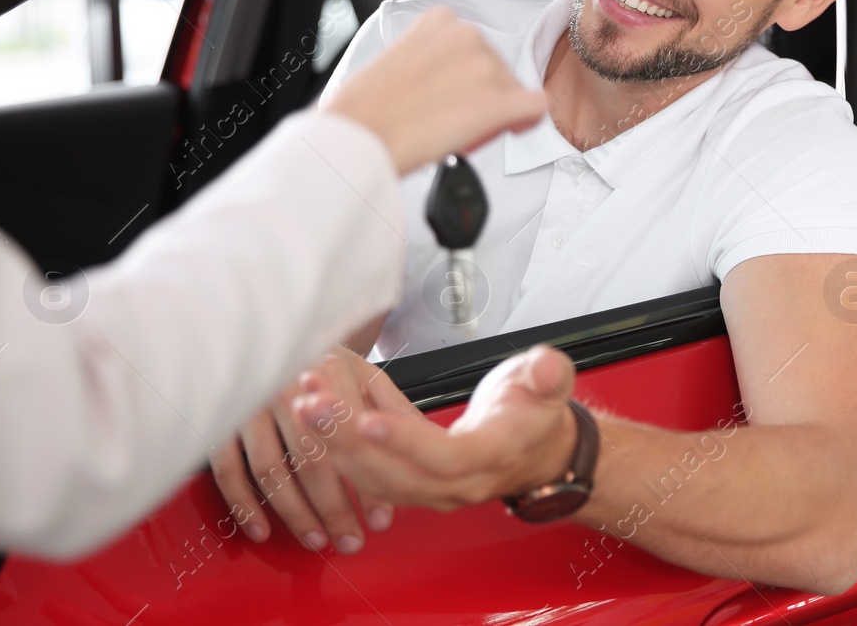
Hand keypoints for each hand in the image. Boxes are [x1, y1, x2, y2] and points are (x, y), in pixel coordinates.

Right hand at [209, 346, 417, 552]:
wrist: (264, 331)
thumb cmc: (319, 358)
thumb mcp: (360, 370)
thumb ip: (390, 406)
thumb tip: (422, 441)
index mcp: (328, 372)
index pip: (352, 440)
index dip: (368, 485)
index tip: (380, 519)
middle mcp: (286, 386)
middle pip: (313, 460)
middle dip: (334, 509)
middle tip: (350, 539)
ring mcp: (250, 404)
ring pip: (272, 470)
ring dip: (295, 514)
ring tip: (316, 539)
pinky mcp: (220, 420)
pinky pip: (229, 470)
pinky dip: (245, 504)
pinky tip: (263, 528)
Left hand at [290, 344, 580, 511]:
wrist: (540, 453)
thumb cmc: (537, 414)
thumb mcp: (551, 385)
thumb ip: (549, 374)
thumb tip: (547, 366)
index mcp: (492, 455)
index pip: (445, 457)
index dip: (405, 441)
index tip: (367, 419)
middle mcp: (459, 483)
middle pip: (396, 474)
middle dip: (349, 441)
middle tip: (314, 404)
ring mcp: (434, 490)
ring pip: (376, 478)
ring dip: (335, 444)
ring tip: (305, 403)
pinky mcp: (414, 485)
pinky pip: (371, 475)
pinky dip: (341, 448)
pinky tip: (319, 414)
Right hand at [321, 6, 547, 175]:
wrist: (360, 137)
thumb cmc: (363, 109)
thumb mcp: (393, 58)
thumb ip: (423, 56)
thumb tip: (433, 80)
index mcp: (440, 21)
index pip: (473, 47)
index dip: (471, 74)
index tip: (460, 92)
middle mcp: (467, 36)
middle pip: (496, 67)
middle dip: (484, 92)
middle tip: (456, 118)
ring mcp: (486, 68)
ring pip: (514, 89)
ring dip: (498, 109)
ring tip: (463, 129)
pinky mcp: (500, 102)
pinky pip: (534, 108)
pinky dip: (527, 120)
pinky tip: (512, 129)